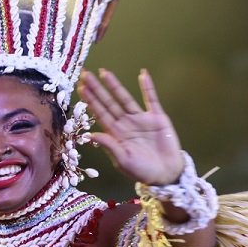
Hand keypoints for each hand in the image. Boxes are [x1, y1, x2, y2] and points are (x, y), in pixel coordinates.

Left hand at [78, 68, 184, 184]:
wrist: (166, 174)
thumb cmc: (143, 171)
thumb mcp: (123, 161)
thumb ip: (109, 146)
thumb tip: (90, 134)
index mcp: (116, 134)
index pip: (100, 114)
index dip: (91, 101)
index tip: (81, 88)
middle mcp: (126, 123)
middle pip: (109, 103)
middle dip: (97, 89)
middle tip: (85, 74)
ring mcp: (141, 119)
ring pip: (125, 98)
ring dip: (115, 85)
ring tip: (105, 72)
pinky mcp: (157, 117)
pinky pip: (152, 99)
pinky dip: (148, 87)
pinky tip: (143, 75)